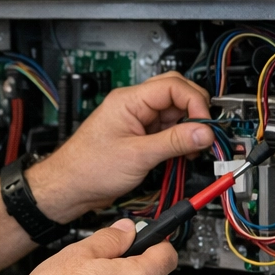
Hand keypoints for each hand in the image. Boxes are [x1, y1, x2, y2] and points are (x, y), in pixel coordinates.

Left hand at [28, 71, 212, 218]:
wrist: (69, 187)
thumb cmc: (88, 168)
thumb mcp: (138, 156)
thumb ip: (174, 143)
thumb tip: (204, 133)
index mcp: (129, 100)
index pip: (173, 86)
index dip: (195, 103)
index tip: (206, 125)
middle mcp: (133, 105)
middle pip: (176, 94)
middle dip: (195, 111)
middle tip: (205, 133)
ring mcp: (137, 120)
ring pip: (174, 113)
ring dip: (188, 128)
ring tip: (194, 149)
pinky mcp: (139, 136)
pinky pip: (167, 130)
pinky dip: (179, 140)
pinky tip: (182, 154)